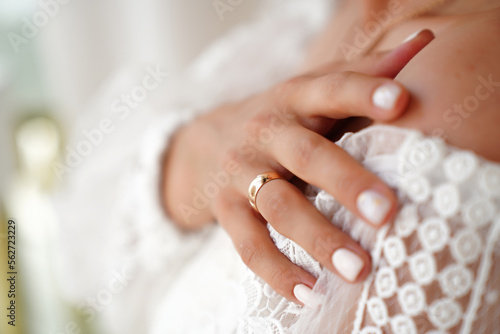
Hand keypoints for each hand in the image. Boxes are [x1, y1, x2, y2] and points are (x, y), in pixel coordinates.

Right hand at [162, 31, 433, 303]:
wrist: (208, 141)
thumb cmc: (281, 118)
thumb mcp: (313, 89)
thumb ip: (364, 72)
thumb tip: (425, 42)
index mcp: (294, 97)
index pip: (329, 88)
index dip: (362, 91)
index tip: (399, 102)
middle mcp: (265, 132)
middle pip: (305, 155)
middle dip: (346, 182)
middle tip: (388, 212)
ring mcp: (241, 173)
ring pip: (277, 206)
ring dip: (316, 237)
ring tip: (357, 270)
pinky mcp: (225, 210)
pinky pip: (248, 245)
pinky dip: (277, 271)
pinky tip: (310, 294)